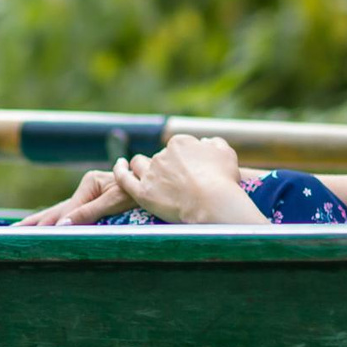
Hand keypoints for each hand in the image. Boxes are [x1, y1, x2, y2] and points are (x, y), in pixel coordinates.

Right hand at [15, 167, 131, 226]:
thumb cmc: (138, 193)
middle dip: (33, 223)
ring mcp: (88, 196)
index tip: (32, 235)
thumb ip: (88, 212)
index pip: (66, 211)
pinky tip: (44, 228)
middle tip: (12, 232)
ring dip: (39, 222)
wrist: (156, 185)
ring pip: (59, 212)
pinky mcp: (93, 204)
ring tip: (19, 230)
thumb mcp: (115, 201)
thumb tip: (62, 226)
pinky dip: (54, 222)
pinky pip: (70, 215)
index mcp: (89, 184)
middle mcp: (86, 189)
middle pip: (55, 210)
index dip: (49, 225)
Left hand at [110, 135, 257, 224]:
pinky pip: (123, 178)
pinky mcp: (142, 192)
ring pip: (139, 164)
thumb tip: (205, 142)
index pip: (178, 147)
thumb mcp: (226, 153)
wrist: (212, 203)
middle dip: (166, 166)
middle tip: (178, 183)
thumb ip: (214, 144)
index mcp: (180, 143)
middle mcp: (162, 154)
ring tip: (146, 174)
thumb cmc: (223, 180)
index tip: (192, 171)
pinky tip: (120, 165)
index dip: (184, 159)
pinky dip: (119, 170)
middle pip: (160, 157)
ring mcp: (150, 173)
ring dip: (141, 166)